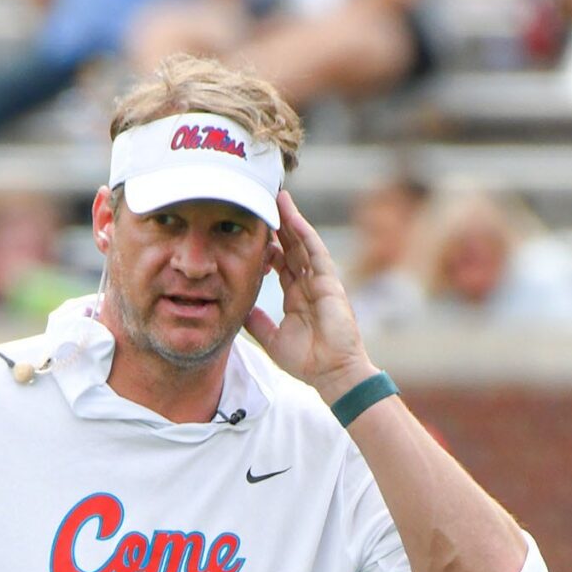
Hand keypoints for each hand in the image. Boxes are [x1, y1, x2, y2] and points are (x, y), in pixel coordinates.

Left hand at [247, 191, 375, 402]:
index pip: (280, 263)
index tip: (250, 229)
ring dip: (291, 220)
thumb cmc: (307, 361)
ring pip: (304, 243)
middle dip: (279, 225)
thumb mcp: (272, 339)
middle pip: (292, 247)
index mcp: (296, 296)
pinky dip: (305, 234)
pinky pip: (316, 252)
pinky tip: (293, 218)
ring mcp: (321, 281)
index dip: (266, 246)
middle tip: (263, 201)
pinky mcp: (331, 282)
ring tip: (278, 197)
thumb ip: (257, 323)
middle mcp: (309, 284)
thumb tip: (239, 309)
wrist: (331, 374)